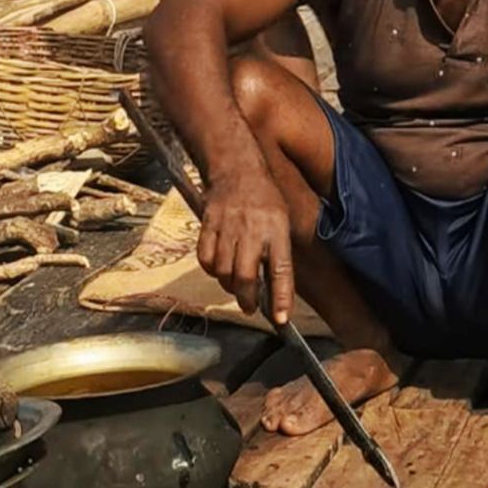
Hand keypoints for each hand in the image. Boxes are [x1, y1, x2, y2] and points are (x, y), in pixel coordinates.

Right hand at [197, 168, 294, 322]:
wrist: (237, 167)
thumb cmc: (265, 198)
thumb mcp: (282, 221)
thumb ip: (278, 253)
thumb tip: (275, 290)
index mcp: (276, 229)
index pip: (281, 270)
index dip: (281, 297)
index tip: (281, 319)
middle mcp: (252, 230)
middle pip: (245, 277)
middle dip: (248, 299)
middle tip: (251, 307)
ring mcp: (227, 227)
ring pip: (223, 271)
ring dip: (229, 287)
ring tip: (236, 287)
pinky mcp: (208, 225)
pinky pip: (205, 258)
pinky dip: (211, 270)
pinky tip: (219, 269)